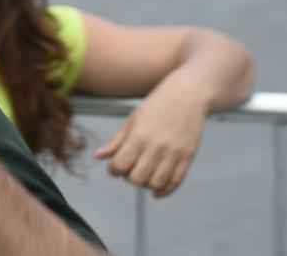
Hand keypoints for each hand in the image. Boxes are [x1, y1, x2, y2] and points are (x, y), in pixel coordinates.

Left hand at [94, 75, 206, 197]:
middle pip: (137, 179)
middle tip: (129, 171)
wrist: (187, 95)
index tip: (114, 167)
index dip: (113, 170)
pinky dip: (165, 190)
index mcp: (139, 136)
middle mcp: (156, 147)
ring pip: (156, 183)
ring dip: (146, 185)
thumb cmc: (157, 105)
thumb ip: (116, 141)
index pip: (120, 165)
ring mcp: (174, 153)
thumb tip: (98, 157)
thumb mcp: (132, 120)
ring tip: (143, 176)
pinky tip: (157, 190)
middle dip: (129, 178)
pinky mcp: (188, 157)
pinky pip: (176, 182)